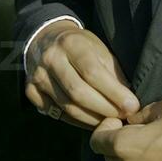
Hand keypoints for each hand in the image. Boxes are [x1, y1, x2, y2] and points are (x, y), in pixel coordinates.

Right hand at [24, 21, 139, 127]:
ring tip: (109, 122)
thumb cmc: (81, 46)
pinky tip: (89, 121)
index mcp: (71, 43)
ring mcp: (38, 75)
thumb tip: (129, 103)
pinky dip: (74, 121)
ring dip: (91, 118)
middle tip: (122, 118)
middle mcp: (51, 58)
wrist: (46, 38)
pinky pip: (54, 112)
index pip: (93, 72)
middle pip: (78, 92)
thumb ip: (113, 73)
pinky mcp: (30, 90)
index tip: (131, 106)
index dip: (114, 92)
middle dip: (104, 109)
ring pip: (66, 106)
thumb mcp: (100, 50)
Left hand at [89, 94, 161, 160]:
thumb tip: (133, 120)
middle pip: (107, 157)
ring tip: (151, 145)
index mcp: (125, 146)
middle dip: (116, 142)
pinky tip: (161, 157)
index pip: (96, 141)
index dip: (105, 127)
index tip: (121, 120)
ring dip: (129, 157)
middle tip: (136, 131)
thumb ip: (142, 113)